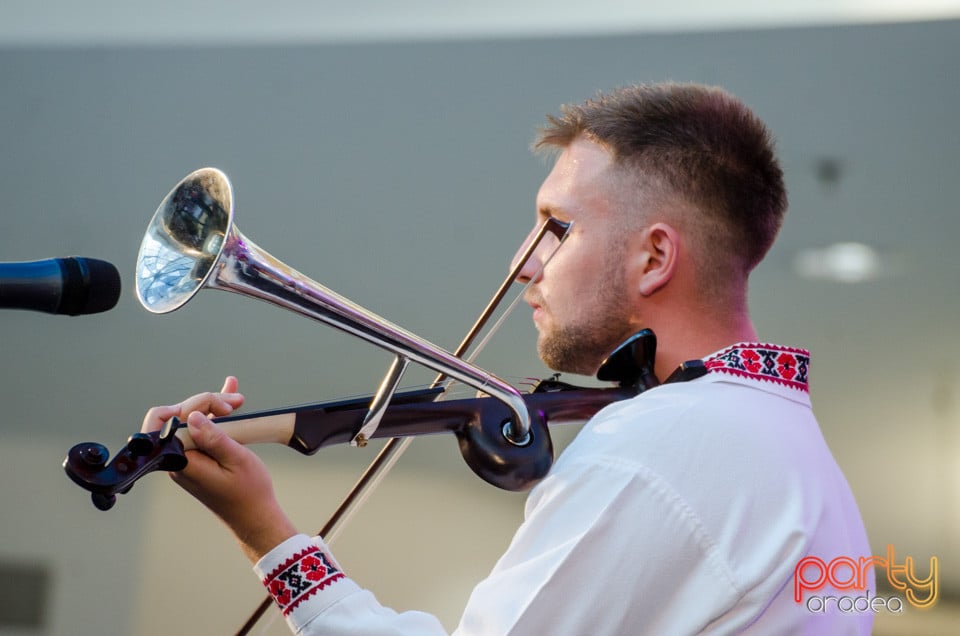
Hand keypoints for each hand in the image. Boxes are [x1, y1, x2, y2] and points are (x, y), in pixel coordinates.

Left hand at [142, 377, 297, 562]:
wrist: (254, 516)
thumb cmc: (249, 492)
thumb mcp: (237, 460)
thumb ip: (213, 437)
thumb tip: (191, 416)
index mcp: (182, 461)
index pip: (171, 420)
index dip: (195, 405)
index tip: (224, 409)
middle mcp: (177, 460)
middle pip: (180, 417)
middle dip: (207, 403)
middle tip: (236, 402)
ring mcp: (185, 460)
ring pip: (190, 423)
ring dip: (212, 407)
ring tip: (236, 398)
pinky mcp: (196, 460)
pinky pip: (199, 434)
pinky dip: (213, 419)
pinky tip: (228, 408)